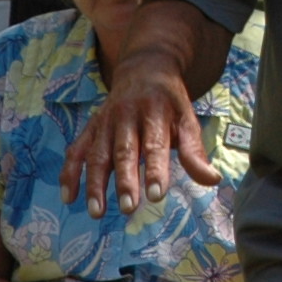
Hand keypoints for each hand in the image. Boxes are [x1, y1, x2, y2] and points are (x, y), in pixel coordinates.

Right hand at [59, 42, 219, 215]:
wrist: (145, 69)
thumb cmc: (170, 104)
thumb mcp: (187, 120)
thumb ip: (194, 152)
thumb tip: (212, 180)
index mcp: (155, 113)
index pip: (155, 145)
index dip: (155, 170)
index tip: (156, 196)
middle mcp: (127, 117)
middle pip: (124, 152)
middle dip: (125, 180)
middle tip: (128, 208)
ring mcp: (105, 122)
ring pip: (97, 154)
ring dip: (95, 184)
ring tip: (98, 212)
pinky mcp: (91, 128)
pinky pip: (76, 151)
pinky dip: (70, 173)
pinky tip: (69, 198)